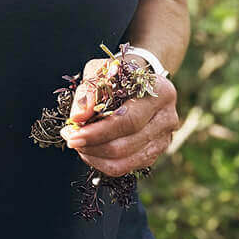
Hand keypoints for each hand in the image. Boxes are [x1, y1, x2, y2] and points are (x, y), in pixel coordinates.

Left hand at [59, 54, 177, 177]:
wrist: (137, 82)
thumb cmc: (118, 75)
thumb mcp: (101, 71)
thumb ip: (89, 91)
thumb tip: (78, 117)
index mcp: (161, 92)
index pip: (128, 120)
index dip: (98, 131)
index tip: (73, 133)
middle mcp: (167, 118)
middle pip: (126, 144)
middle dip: (92, 145)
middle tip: (70, 138)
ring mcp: (164, 139)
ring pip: (124, 161)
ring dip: (94, 156)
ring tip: (78, 144)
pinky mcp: (154, 153)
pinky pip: (124, 167)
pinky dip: (102, 162)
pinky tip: (90, 150)